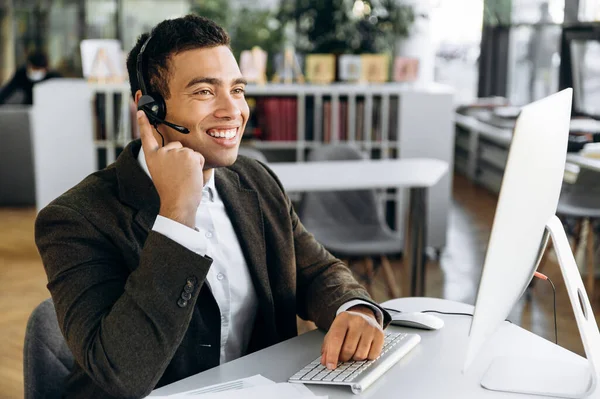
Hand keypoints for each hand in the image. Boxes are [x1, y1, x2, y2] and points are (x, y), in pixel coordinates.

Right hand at [137, 111, 203, 227]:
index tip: (141, 111)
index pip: (146, 137)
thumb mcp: (164, 174)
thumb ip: (167, 161)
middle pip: (178, 147)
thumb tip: (178, 151)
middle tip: (178, 176)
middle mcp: (162, 152)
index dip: (143, 123)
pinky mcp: (188, 154)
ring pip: (190, 153)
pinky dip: (199, 166)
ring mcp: (175, 152)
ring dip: (191, 164)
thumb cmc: (173, 193)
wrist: (177, 203)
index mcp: (152, 157)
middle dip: (183, 159)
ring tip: (184, 178)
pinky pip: (198, 157)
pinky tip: (191, 176)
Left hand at [320, 305, 383, 369]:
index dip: (332, 355)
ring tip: (353, 352)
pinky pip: (372, 356)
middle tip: (342, 357)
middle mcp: (358, 321)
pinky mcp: (380, 334)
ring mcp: (370, 327)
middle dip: (343, 358)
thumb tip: (325, 361)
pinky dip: (366, 358)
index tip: (330, 366)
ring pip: (361, 354)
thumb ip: (327, 346)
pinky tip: (363, 350)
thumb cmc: (347, 327)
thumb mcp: (334, 332)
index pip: (336, 339)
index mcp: (343, 318)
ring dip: (354, 358)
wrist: (364, 316)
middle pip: (348, 349)